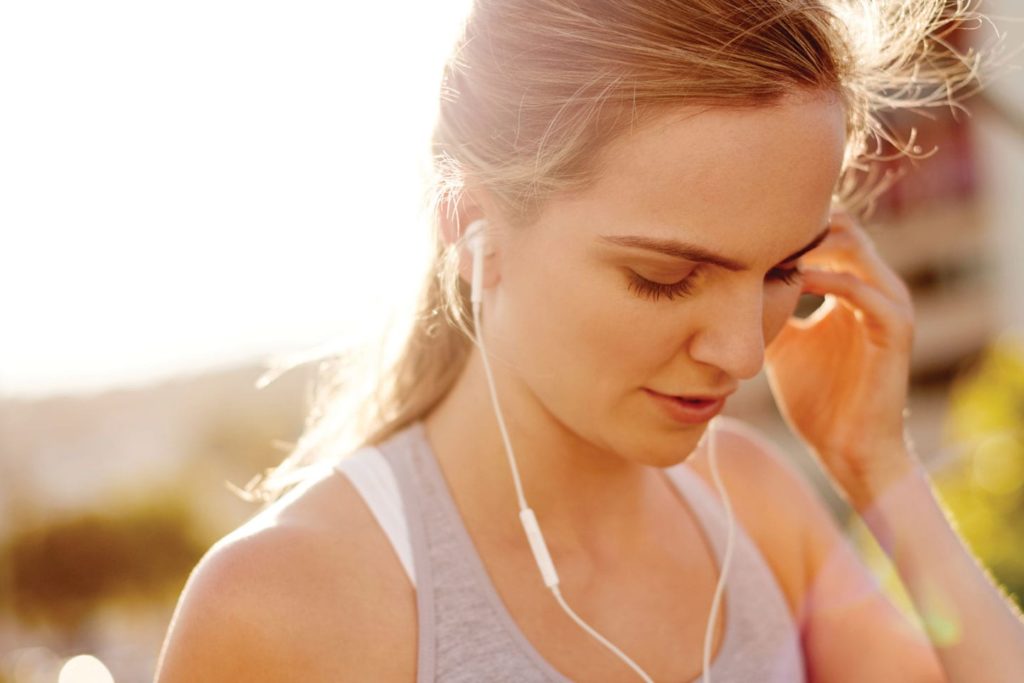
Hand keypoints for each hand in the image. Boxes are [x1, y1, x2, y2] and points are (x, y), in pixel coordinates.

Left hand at [764, 210, 917, 502]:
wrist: (846, 448)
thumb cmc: (814, 398)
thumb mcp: (779, 341)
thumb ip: (766, 307)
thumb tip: (725, 284)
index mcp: (852, 287)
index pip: (827, 234)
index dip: (786, 227)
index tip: (741, 226)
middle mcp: (876, 287)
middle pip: (842, 228)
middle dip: (798, 224)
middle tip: (750, 225)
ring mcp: (889, 304)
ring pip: (855, 247)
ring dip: (812, 242)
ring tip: (768, 244)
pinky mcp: (895, 328)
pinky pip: (861, 289)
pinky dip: (827, 279)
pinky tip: (793, 280)